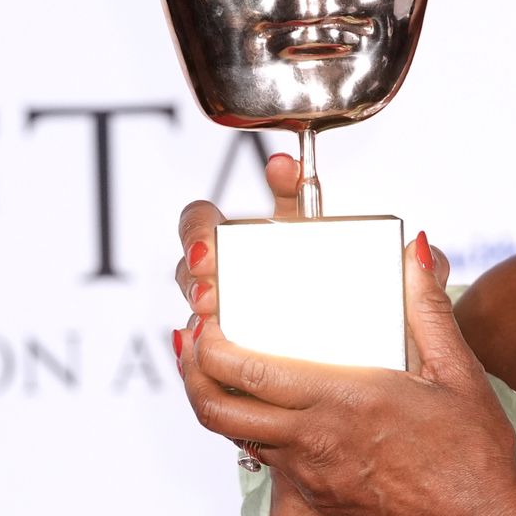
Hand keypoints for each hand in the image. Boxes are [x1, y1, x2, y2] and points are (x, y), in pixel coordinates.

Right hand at [174, 153, 305, 340]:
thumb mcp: (302, 223)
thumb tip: (280, 162)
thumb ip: (292, 190)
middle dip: (195, 280)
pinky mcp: (221, 343)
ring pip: (192, 309)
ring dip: (200, 314)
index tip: (207, 251)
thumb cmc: (307, 258)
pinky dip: (206, 349)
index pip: (195, 222)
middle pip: (187, 271)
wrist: (328, 312)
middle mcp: (215, 271)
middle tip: (210, 289)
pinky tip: (217, 354)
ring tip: (214, 316)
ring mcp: (216, 308)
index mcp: (229, 237)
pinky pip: (202, 348)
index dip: (194, 233)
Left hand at [176, 156, 515, 515]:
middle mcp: (316, 438)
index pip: (250, 372)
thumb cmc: (472, 455)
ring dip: (214, 399)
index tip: (206, 320)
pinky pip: (265, 455)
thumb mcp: (458, 372)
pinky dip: (250, 426)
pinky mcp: (317, 492)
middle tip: (192, 340)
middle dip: (191, 371)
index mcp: (346, 398)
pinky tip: (267, 405)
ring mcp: (311, 470)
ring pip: (234, 434)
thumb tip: (415, 255)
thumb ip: (427, 310)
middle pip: (219, 408)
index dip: (211, 346)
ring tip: (216, 367)